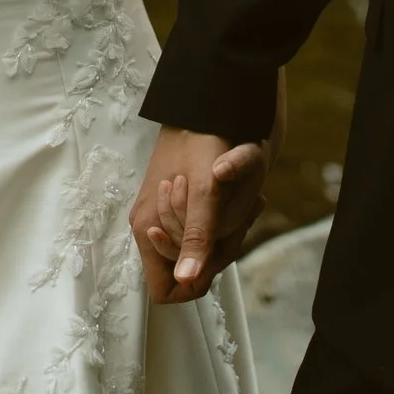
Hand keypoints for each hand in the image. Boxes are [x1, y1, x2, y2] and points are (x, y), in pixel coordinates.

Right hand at [129, 126, 268, 303]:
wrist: (203, 102)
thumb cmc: (203, 142)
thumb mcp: (206, 192)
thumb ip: (196, 237)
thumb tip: (186, 280)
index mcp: (147, 230)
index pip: (165, 291)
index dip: (194, 281)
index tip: (217, 252)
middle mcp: (148, 225)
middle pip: (184, 268)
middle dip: (217, 251)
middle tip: (242, 213)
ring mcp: (158, 212)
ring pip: (195, 247)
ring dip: (224, 232)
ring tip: (247, 199)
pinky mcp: (172, 199)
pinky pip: (197, 226)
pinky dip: (222, 217)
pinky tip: (238, 193)